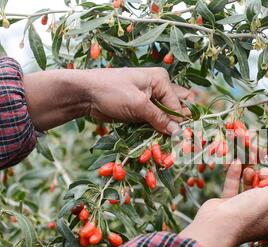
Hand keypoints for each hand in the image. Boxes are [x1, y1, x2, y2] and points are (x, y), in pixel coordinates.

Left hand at [24, 67, 191, 133]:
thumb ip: (160, 119)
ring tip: (168, 142)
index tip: (180, 139)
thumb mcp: (138, 105)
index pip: (180, 105)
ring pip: (168, 116)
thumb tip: (179, 133)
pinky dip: (158, 130)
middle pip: (179, 107)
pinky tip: (158, 139)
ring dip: (168, 128)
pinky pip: (156, 121)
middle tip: (177, 139)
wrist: (84, 94)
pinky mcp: (142, 109)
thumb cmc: (110, 92)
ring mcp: (151, 99)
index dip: (180, 123)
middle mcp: (159, 88)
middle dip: (179, 123)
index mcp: (161, 80)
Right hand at [179, 160, 267, 246]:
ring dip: (250, 174)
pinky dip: (235, 175)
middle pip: (266, 190)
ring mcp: (243, 210)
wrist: (216, 226)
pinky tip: (236, 162)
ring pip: (250, 187)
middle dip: (263, 177)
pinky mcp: (228, 205)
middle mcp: (260, 216)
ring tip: (248, 167)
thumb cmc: (248, 213)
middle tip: (260, 170)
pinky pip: (234, 187)